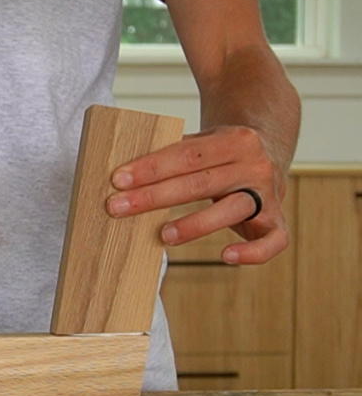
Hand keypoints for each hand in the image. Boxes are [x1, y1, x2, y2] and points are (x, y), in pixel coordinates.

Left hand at [105, 125, 288, 264]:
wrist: (268, 152)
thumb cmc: (219, 153)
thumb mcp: (201, 143)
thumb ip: (172, 155)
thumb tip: (121, 176)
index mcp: (235, 139)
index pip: (186, 154)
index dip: (151, 167)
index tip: (117, 180)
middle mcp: (255, 165)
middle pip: (201, 182)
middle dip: (155, 196)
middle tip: (118, 207)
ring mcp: (268, 193)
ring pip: (231, 210)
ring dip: (194, 224)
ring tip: (162, 235)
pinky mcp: (277, 220)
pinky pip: (273, 241)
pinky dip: (252, 253)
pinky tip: (224, 257)